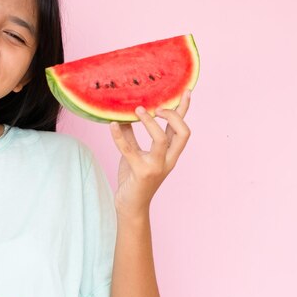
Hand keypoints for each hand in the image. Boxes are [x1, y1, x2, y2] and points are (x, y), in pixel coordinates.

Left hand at [109, 89, 191, 216]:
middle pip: (183, 133)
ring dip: (150, 123)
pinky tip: (112, 125)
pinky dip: (119, 136)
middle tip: (156, 107)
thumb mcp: (133, 154)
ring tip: (137, 110)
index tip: (185, 91)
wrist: (130, 206)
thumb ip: (131, 136)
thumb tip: (122, 115)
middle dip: (173, 116)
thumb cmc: (133, 179)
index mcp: (169, 154)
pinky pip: (130, 150)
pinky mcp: (140, 172)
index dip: (184, 110)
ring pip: (162, 140)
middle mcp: (167, 160)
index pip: (182, 129)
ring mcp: (156, 167)